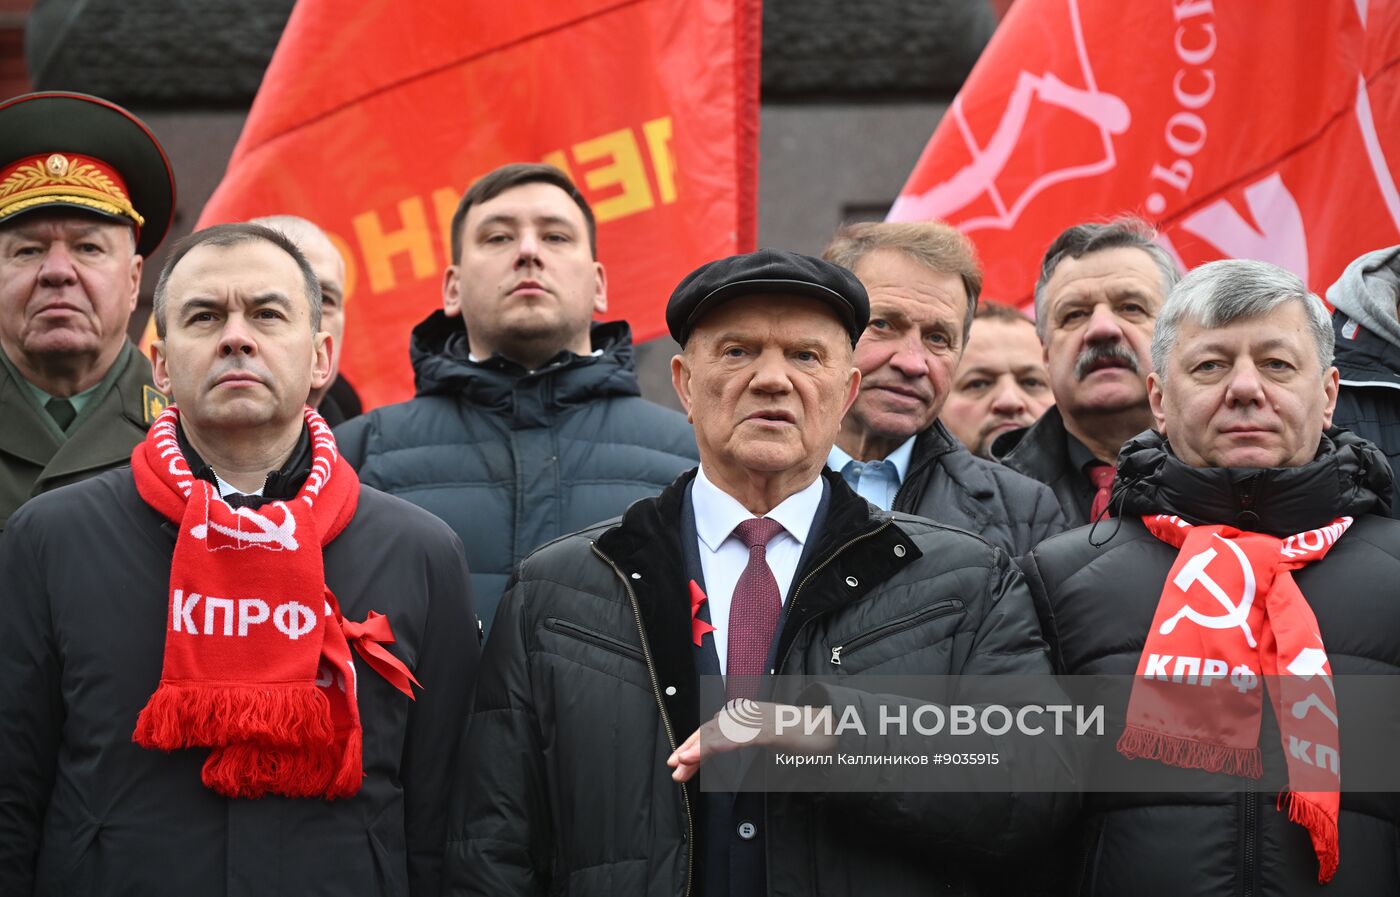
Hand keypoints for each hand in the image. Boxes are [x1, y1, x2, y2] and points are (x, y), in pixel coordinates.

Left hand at [666, 699, 837, 781]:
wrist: (830, 729)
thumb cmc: (800, 734)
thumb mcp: (766, 736)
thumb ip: (743, 737)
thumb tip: (719, 746)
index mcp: (746, 714)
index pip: (712, 728)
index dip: (693, 744)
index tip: (677, 762)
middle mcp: (748, 713)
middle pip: (712, 730)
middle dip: (690, 749)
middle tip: (673, 767)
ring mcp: (759, 720)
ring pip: (721, 734)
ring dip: (699, 749)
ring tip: (682, 763)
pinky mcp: (770, 730)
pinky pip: (740, 738)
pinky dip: (720, 745)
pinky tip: (708, 754)